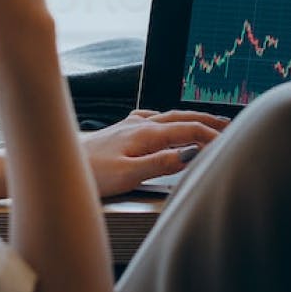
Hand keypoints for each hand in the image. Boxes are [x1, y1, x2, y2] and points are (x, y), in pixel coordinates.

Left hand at [81, 110, 230, 195]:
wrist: (59, 163)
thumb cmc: (91, 173)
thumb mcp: (128, 175)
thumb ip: (160, 164)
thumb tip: (190, 154)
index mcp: (147, 134)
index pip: (188, 131)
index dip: (211, 136)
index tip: (230, 143)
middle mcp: (141, 124)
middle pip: (182, 119)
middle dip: (208, 121)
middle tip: (231, 126)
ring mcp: (130, 124)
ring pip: (169, 117)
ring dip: (191, 119)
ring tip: (208, 122)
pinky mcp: (121, 130)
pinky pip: (152, 118)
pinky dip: (168, 119)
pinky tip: (164, 121)